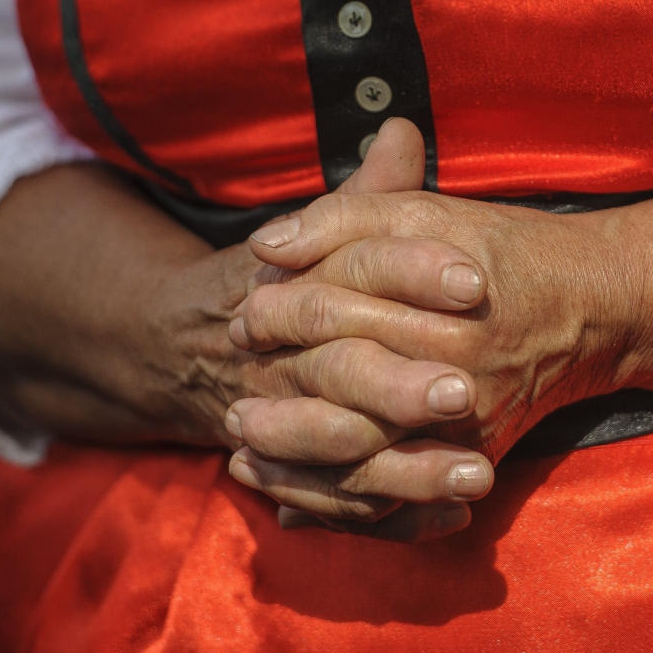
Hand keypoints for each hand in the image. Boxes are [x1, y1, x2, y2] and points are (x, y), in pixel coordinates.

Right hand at [0, 122, 497, 540]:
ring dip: (408, 469)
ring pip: (338, 449)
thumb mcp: (315, 231)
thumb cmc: (273, 280)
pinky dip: (390, 518)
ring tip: (479, 476)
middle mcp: (280, 354)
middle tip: (469, 389)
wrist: (173, 347)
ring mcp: (278, 418)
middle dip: (401, 384)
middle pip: (339, 367)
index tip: (475, 278)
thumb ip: (367, 193)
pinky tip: (451, 523)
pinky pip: (334, 502)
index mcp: (291, 281)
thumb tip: (405, 128)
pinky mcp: (287, 469)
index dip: (412, 270)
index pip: (353, 266)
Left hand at [224, 126, 652, 533]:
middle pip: (348, 394)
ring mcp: (468, 424)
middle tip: (230, 406)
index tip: (239, 312)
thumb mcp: (424, 212)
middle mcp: (454, 370)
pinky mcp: (478, 459)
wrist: (595, 305)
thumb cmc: (502, 249)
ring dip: (303, 464)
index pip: (338, 311)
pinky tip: (296, 501)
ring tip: (245, 455)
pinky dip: (347, 507)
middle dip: (284, 404)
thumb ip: (346, 214)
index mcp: (436, 301)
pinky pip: (405, 500)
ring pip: (370, 459)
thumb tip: (267, 242)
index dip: (281, 313)